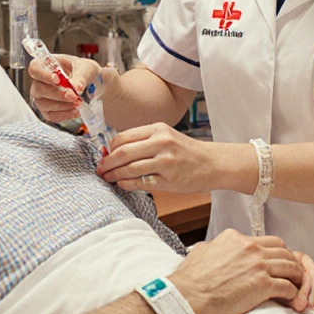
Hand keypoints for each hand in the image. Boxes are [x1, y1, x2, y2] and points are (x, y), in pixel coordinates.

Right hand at [29, 52, 100, 122]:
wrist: (91, 84)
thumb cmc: (84, 71)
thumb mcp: (87, 68)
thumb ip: (81, 76)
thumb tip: (76, 87)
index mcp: (45, 65)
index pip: (35, 68)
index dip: (44, 75)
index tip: (58, 79)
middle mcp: (39, 82)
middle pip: (39, 89)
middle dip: (57, 94)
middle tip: (74, 95)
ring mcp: (41, 98)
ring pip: (44, 104)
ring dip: (63, 105)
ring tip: (79, 103)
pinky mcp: (47, 111)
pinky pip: (51, 116)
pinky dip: (65, 114)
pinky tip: (76, 110)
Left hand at [99, 123, 234, 193]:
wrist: (213, 164)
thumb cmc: (187, 152)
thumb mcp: (167, 137)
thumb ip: (144, 141)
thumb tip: (115, 151)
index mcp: (158, 129)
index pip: (123, 137)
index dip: (109, 148)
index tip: (103, 156)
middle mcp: (161, 143)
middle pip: (123, 152)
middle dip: (107, 163)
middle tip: (99, 170)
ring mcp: (165, 162)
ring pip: (129, 168)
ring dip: (114, 175)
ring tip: (107, 178)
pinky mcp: (169, 180)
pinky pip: (141, 183)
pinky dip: (127, 184)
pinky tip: (122, 185)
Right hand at [168, 229, 305, 313]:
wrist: (187, 296)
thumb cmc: (190, 279)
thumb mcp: (201, 252)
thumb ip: (214, 247)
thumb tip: (213, 247)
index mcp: (236, 238)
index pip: (267, 241)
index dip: (276, 252)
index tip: (278, 262)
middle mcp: (250, 248)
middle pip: (283, 250)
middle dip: (291, 261)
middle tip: (294, 272)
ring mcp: (258, 265)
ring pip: (290, 266)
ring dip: (297, 276)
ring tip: (298, 285)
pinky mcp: (263, 285)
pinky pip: (287, 286)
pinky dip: (293, 292)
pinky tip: (291, 297)